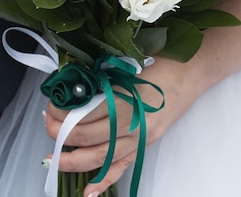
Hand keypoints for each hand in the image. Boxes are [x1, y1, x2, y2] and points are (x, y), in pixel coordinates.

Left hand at [43, 0, 240, 195]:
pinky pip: (124, 167)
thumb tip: (71, 81)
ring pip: (103, 158)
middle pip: (90, 138)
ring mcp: (142, 138)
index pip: (86, 116)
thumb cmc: (162, 57)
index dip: (63, 115)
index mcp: (127, 98)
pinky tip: (88, 192)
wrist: (193, 69)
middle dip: (62, 134)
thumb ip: (102, 73)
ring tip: (53, 159)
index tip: (49, 106)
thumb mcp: (129, 60)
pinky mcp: (147, 144)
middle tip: (47, 126)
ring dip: (74, 160)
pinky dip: (105, 181)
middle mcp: (134, 124)